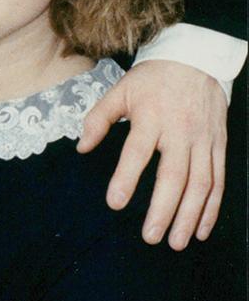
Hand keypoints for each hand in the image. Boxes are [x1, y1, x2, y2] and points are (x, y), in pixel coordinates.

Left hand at [77, 60, 226, 248]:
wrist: (195, 59)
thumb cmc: (152, 79)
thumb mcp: (120, 90)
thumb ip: (98, 119)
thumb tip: (82, 147)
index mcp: (151, 116)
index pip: (137, 151)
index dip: (126, 178)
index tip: (115, 202)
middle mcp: (179, 130)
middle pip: (173, 175)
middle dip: (163, 209)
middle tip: (150, 236)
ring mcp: (202, 140)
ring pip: (200, 184)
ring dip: (190, 216)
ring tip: (176, 241)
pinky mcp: (218, 145)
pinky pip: (218, 181)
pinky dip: (212, 208)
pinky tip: (202, 229)